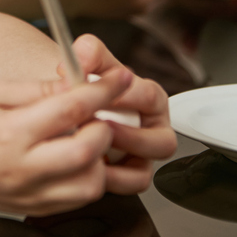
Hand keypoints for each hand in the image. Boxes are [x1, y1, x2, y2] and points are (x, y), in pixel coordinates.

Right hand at [0, 69, 131, 215]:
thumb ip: (40, 89)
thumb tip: (79, 84)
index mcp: (11, 133)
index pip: (70, 110)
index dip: (101, 91)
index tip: (119, 78)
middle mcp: (22, 169)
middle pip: (86, 152)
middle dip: (104, 128)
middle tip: (99, 114)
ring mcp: (29, 195)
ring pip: (90, 185)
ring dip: (100, 158)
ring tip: (88, 138)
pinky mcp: (34, 209)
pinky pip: (77, 199)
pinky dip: (88, 177)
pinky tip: (77, 157)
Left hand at [59, 34, 177, 195]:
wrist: (73, 106)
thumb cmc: (89, 85)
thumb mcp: (90, 63)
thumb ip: (88, 52)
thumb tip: (84, 52)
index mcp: (150, 98)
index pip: (150, 97)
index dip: (126, 97)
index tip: (103, 95)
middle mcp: (153, 128)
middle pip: (162, 142)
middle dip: (130, 138)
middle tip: (101, 129)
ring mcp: (143, 155)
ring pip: (145, 169)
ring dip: (117, 164)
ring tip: (92, 150)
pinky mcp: (130, 175)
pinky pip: (129, 185)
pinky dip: (109, 179)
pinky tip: (88, 166)